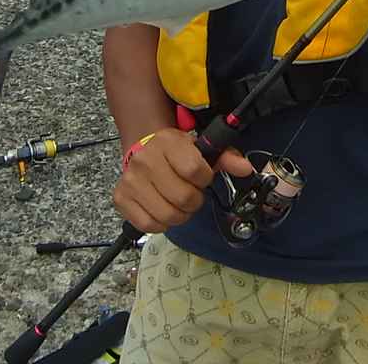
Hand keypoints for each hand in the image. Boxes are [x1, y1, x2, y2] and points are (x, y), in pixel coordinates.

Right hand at [112, 127, 253, 232]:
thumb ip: (226, 158)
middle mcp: (145, 159)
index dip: (204, 179)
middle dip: (194, 201)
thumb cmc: (177, 153)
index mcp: (168, 142)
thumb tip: (246, 169)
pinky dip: (161, 223)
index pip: (195, 170)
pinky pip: (149, 225)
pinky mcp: (121, 198)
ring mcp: (131, 180)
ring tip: (178, 203)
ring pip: (167, 215)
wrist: (145, 150)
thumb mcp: (201, 149)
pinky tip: (162, 208)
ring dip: (180, 215)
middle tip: (191, 193)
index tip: (202, 177)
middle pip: (183, 197)